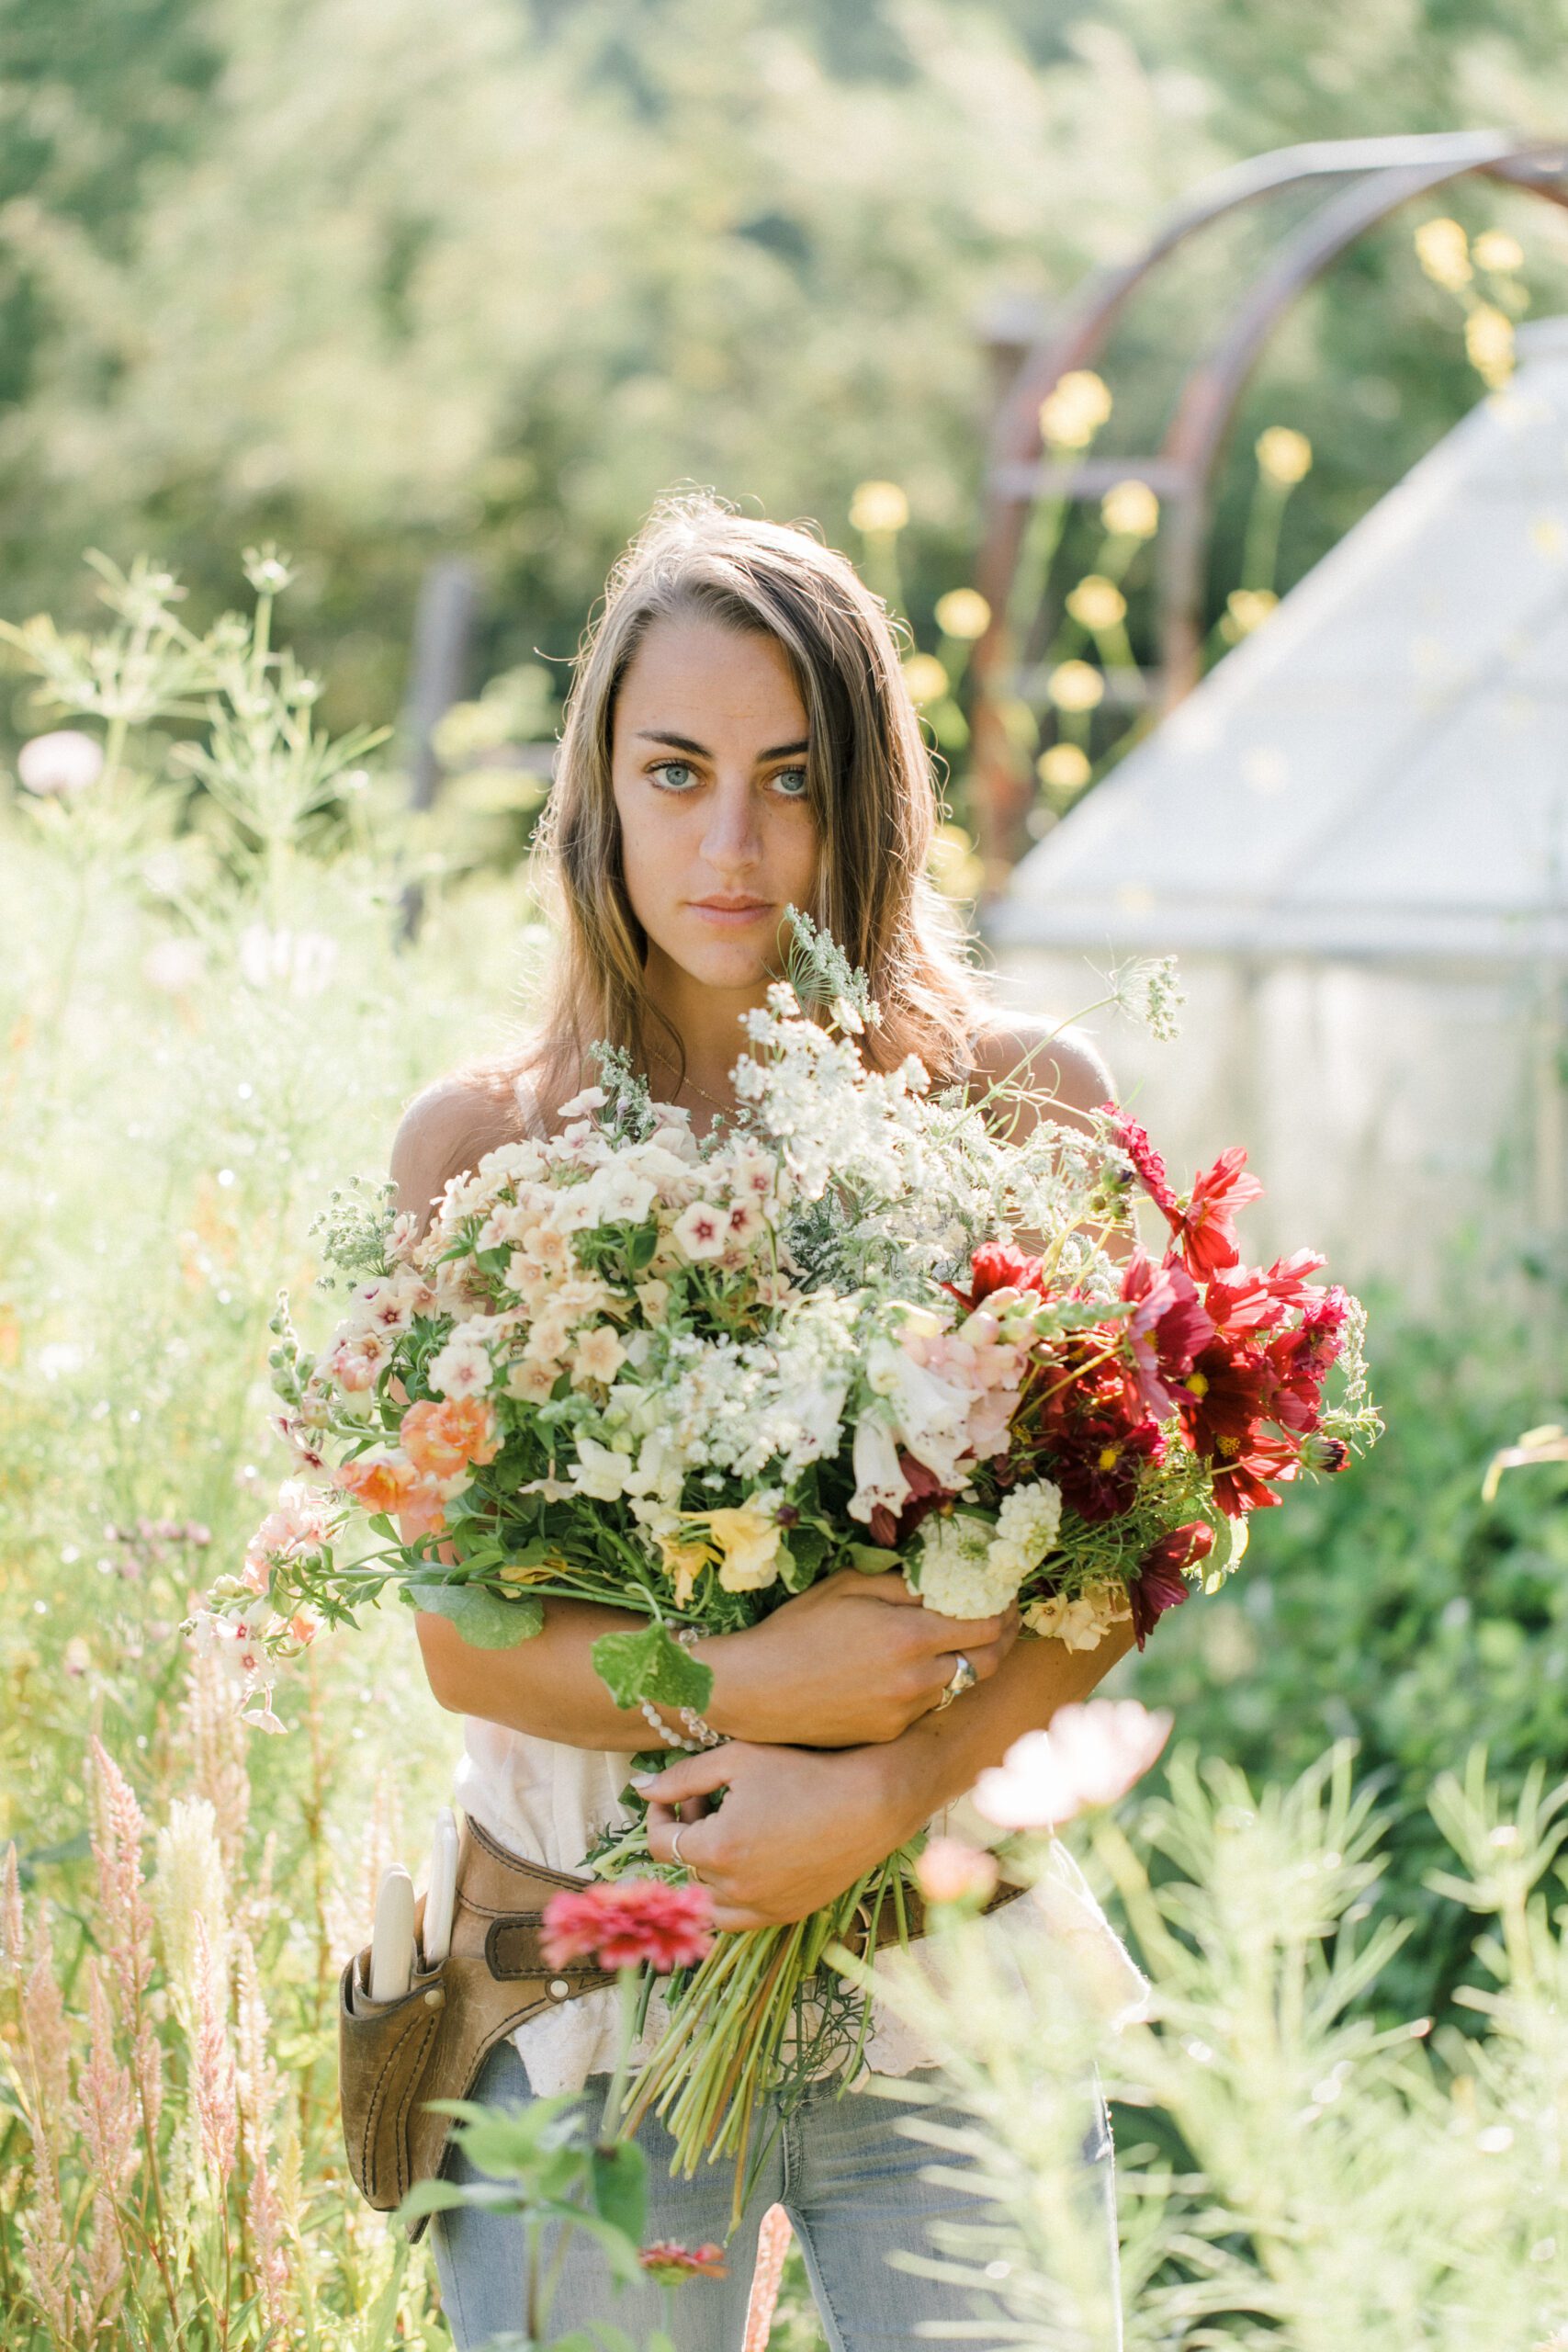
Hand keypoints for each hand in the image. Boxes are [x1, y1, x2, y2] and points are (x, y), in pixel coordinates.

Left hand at [635, 1739, 910, 1930]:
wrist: (870, 1802)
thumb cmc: (803, 1772)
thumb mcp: (736, 1761)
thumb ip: (682, 1778)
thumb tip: (640, 1790)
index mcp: (718, 1850)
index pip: (660, 1844)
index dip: (658, 1816)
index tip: (672, 1796)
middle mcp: (735, 1889)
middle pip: (684, 1866)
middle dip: (687, 1831)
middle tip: (710, 1799)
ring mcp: (761, 1909)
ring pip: (706, 1896)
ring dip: (704, 1865)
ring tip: (728, 1828)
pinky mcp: (784, 1916)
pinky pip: (736, 1919)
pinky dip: (727, 1894)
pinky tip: (746, 1856)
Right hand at [713, 1566, 1019, 1747]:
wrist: (756, 1690)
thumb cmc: (797, 1628)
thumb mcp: (849, 1587)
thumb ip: (904, 1585)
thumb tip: (946, 1582)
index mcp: (909, 1636)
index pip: (985, 1625)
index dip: (1004, 1609)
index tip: (1005, 1595)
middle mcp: (916, 1678)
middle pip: (987, 1662)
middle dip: (1003, 1638)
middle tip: (1003, 1620)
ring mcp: (905, 1711)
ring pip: (958, 1685)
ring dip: (967, 1662)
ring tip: (962, 1640)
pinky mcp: (890, 1733)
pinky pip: (927, 1706)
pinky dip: (932, 1684)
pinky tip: (917, 1668)